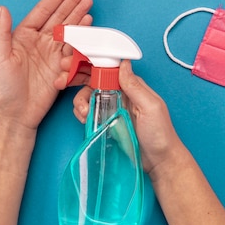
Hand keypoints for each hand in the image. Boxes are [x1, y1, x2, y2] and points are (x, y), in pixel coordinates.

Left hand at [0, 0, 92, 130]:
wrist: (17, 113)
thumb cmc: (4, 87)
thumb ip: (2, 32)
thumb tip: (2, 8)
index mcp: (23, 35)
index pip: (43, 11)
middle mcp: (39, 40)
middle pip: (59, 16)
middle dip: (72, 1)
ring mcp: (52, 52)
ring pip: (69, 28)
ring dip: (79, 14)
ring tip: (89, 1)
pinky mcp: (62, 65)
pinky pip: (74, 46)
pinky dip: (83, 34)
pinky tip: (89, 23)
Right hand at [61, 60, 183, 175]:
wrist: (158, 162)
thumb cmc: (160, 134)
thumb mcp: (150, 107)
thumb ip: (135, 86)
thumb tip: (123, 63)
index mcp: (132, 86)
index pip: (109, 69)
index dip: (91, 65)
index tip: (75, 65)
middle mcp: (121, 94)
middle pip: (95, 80)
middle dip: (77, 77)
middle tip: (63, 80)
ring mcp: (112, 108)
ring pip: (89, 95)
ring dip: (80, 100)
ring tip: (83, 112)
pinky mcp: (106, 122)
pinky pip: (89, 112)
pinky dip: (82, 112)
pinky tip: (84, 118)